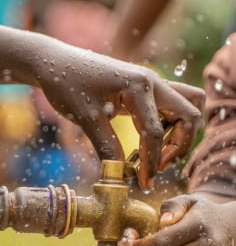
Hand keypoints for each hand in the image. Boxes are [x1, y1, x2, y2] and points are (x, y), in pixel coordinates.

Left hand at [36, 39, 203, 191]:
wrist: (55, 62)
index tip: (144, 183)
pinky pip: (173, 107)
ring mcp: (152, 84)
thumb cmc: (67, 84)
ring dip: (183, 133)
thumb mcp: (86, 119)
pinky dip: (171, 126)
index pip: (155, 132)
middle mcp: (152, 82)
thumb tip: (121, 176)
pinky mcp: (146, 90)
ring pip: (188, 106)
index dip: (151, 162)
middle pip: (190, 115)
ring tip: (160, 156)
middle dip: (180, 146)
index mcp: (139, 86)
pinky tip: (150, 144)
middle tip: (158, 167)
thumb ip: (106, 147)